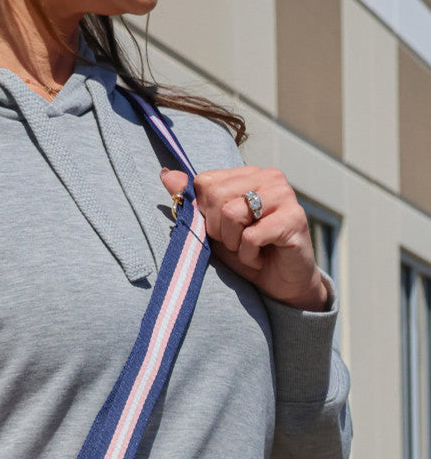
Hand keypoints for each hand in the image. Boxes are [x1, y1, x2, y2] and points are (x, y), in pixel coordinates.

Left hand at [160, 165, 330, 310]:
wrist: (281, 285)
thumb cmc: (247, 254)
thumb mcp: (213, 228)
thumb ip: (191, 201)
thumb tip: (165, 174)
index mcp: (249, 174)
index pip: (205, 182)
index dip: (206, 214)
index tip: (224, 229)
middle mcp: (269, 177)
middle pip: (216, 196)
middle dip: (219, 230)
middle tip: (239, 241)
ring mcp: (284, 195)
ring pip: (232, 214)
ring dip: (235, 243)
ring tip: (251, 248)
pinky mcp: (293, 218)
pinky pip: (251, 237)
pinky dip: (249, 256)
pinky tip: (262, 256)